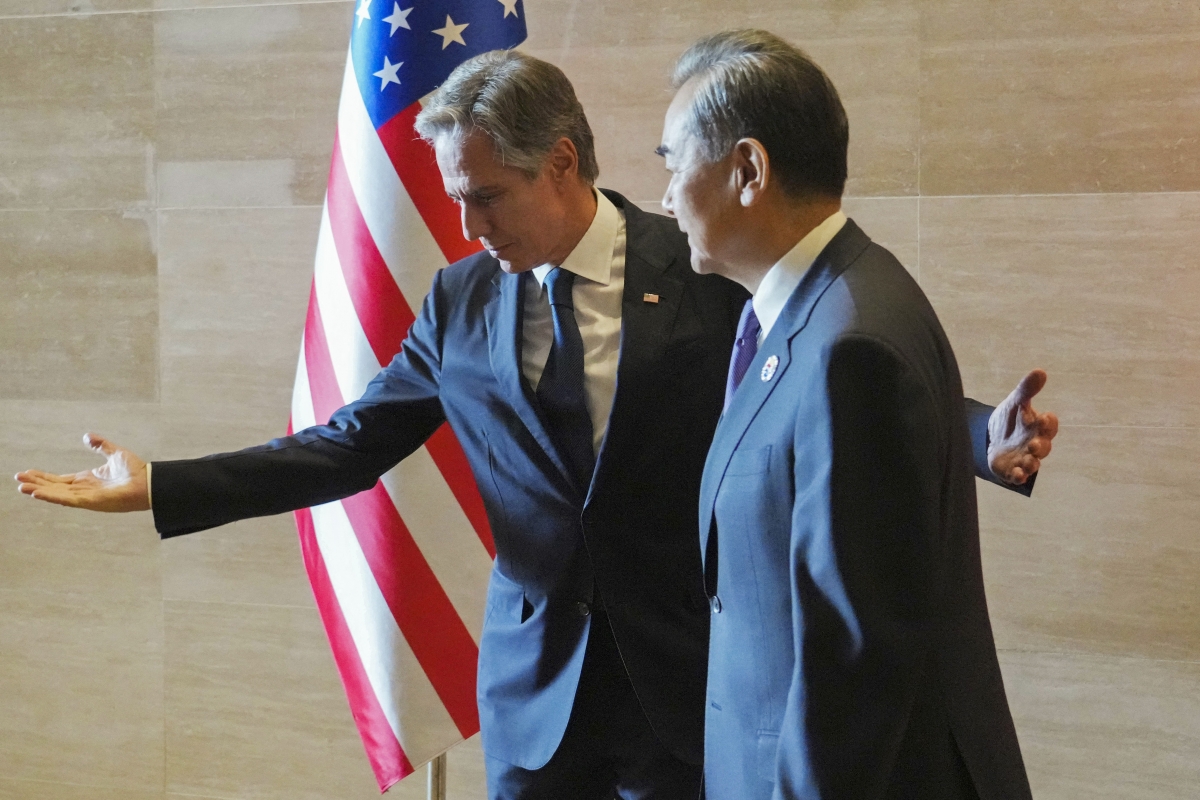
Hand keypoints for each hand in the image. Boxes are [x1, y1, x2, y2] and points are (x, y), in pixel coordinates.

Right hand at [14, 433, 149, 511]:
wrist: (149, 481)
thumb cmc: (135, 470)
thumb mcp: (114, 453)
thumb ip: (100, 445)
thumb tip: (86, 436)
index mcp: (87, 480)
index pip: (59, 479)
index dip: (43, 477)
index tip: (27, 472)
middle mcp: (84, 489)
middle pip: (54, 487)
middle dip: (36, 483)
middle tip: (18, 480)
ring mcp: (86, 497)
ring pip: (57, 494)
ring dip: (40, 491)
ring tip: (22, 487)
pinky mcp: (91, 501)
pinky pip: (68, 500)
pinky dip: (52, 497)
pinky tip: (38, 493)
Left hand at [987, 369, 1058, 484]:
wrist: (992, 436)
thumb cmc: (1011, 418)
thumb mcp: (1015, 402)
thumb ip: (1026, 389)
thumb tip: (1040, 371)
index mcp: (1038, 426)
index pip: (1049, 425)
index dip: (1048, 422)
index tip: (1042, 417)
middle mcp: (1035, 444)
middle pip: (1044, 447)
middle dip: (1040, 446)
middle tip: (1033, 445)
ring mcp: (1024, 458)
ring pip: (1033, 463)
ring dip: (1031, 463)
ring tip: (1027, 461)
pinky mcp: (1013, 469)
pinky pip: (1019, 476)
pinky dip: (1019, 476)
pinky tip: (1017, 475)